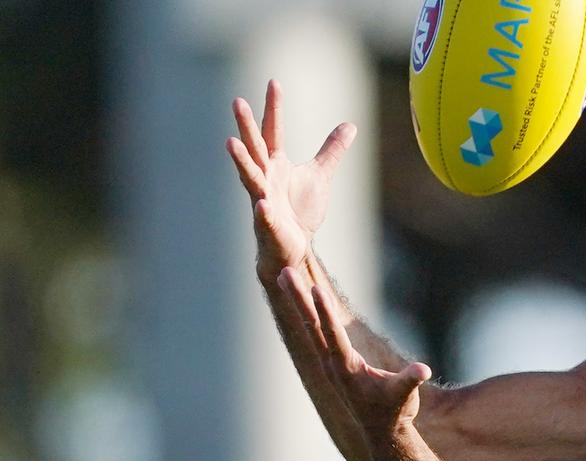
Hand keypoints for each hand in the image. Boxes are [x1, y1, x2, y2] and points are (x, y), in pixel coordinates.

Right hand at [226, 80, 355, 281]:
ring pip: (249, 178)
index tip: (274, 82)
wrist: (294, 247)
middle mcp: (265, 178)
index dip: (274, 108)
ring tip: (230, 143)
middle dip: (246, 126)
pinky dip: (264, 212)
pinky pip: (265, 218)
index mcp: (275, 164)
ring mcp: (263, 201)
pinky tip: (263, 204)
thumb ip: (331, 150)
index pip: (273, 130)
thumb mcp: (319, 175)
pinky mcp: (269, 226)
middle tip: (238, 101)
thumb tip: (350, 125)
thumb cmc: (300, 210)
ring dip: (240, 161)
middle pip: (254, 148)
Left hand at [278, 267, 432, 454]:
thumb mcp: (405, 395)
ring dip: (297, 301)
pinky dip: (306, 312)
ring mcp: (330, 363)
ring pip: (309, 326)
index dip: (325, 312)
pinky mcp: (333, 362)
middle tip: (283, 272)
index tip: (316, 289)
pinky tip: (299, 299)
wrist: (381, 432)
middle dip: (298, 299)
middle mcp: (333, 363)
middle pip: (312, 325)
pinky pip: (315, 331)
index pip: (333, 335)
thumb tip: (423, 371)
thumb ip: (410, 380)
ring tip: (284, 275)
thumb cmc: (396, 411)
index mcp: (347, 368)